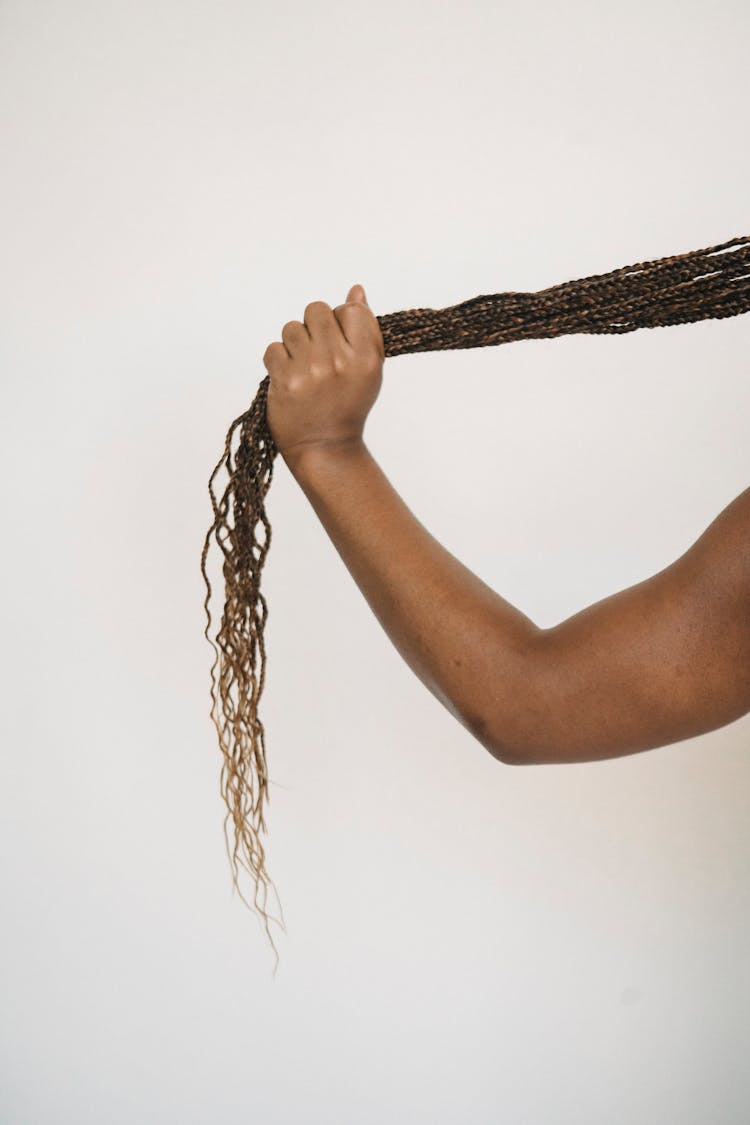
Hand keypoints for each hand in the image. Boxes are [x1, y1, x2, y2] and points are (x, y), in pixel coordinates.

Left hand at [263, 284, 384, 466]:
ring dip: (294, 345)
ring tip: (304, 369)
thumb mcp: (368, 369)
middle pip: (316, 310)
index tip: (339, 341)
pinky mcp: (285, 381)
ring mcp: (311, 370)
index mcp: (366, 357)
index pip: (351, 309)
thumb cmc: (348, 403)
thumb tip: (355, 290)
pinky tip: (291, 379)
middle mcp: (339, 361)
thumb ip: (364, 328)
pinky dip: (278, 362)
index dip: (341, 320)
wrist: (325, 446)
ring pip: (292, 328)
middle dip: (314, 327)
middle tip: (318, 354)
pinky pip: (273, 348)